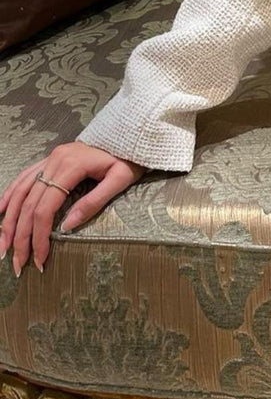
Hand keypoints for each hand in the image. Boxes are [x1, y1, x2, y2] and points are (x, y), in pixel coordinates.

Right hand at [0, 143, 146, 275]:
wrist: (130, 134)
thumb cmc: (128, 158)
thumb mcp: (120, 180)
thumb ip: (94, 202)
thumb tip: (67, 227)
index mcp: (71, 166)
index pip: (45, 208)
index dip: (39, 236)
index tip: (39, 259)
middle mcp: (55, 160)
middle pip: (29, 204)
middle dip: (21, 236)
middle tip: (19, 264)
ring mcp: (50, 158)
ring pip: (21, 192)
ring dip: (9, 221)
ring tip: (3, 246)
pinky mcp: (50, 159)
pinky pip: (24, 177)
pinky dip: (10, 195)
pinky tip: (1, 211)